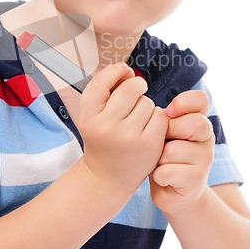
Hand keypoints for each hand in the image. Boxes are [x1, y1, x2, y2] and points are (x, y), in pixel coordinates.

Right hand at [77, 63, 167, 194]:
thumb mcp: (93, 116)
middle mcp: (106, 127)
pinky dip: (157, 118)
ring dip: (145, 106)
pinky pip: (160, 116)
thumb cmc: (102, 138)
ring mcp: (129, 137)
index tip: (123, 71)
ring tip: (136, 120)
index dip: (114, 71)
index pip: (101, 83)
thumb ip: (105, 90)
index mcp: (88, 117)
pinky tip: (148, 128)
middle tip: (135, 94)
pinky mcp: (149, 145)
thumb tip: (127, 70)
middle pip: (130, 88)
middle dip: (136, 86)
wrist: (108, 177)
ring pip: (147, 102)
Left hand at [150, 90, 214, 214]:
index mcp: (198, 119)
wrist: (171, 190)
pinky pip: (168, 171)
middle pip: (196, 123)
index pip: (201, 99)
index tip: (169, 112)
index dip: (184, 102)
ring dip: (158, 157)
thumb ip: (165, 118)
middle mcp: (206, 137)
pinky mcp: (196, 181)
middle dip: (169, 131)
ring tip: (158, 161)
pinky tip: (160, 176)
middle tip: (160, 142)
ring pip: (174, 150)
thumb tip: (163, 113)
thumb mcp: (164, 131)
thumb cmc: (162, 153)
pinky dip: (158, 175)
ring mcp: (205, 160)